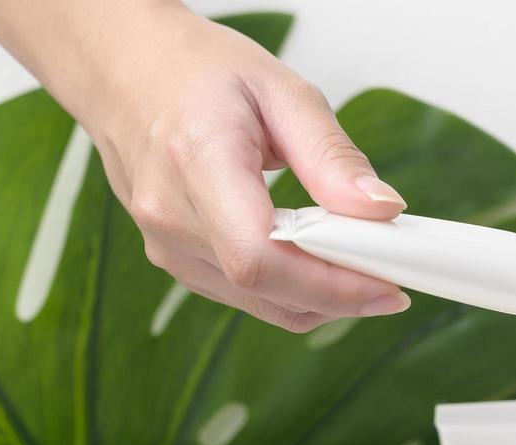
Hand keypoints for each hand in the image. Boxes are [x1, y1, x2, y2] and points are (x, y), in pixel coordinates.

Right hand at [87, 9, 409, 330]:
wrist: (125, 70)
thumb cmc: (196, 71)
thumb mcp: (281, 90)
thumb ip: (332, 156)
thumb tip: (381, 211)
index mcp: (196, 160)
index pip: (260, 256)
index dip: (328, 285)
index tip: (386, 284)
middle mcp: (170, 215)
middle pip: (265, 289)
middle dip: (338, 296)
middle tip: (391, 278)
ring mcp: (166, 245)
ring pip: (259, 303)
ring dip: (317, 298)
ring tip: (357, 263)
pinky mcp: (174, 260)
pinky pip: (242, 295)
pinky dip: (289, 289)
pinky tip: (315, 260)